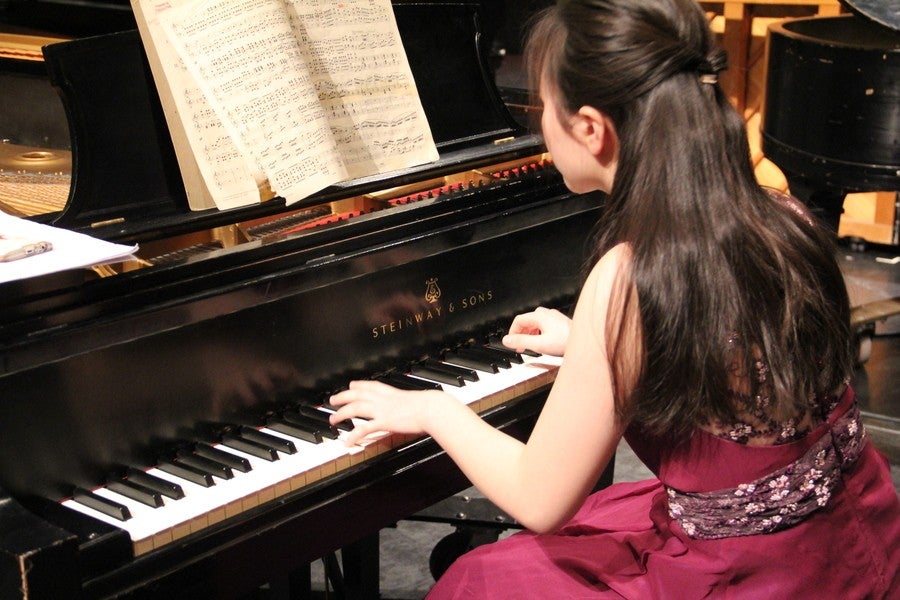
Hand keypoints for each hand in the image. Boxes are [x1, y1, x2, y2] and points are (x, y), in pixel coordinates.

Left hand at [328, 380, 446, 445]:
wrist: (432, 409)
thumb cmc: (430, 405)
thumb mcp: (416, 399)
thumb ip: (409, 402)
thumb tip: (413, 404)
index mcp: (391, 392)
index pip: (370, 385)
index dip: (358, 385)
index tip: (351, 385)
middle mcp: (383, 399)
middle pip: (357, 395)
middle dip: (342, 397)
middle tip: (333, 401)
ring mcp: (382, 410)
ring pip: (355, 408)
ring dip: (342, 413)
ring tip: (333, 419)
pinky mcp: (383, 422)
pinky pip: (364, 428)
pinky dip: (353, 435)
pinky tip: (347, 441)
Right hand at [502, 306, 570, 356]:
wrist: (583, 342)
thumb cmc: (565, 342)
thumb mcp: (539, 344)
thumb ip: (521, 342)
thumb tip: (507, 340)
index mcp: (539, 316)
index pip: (518, 320)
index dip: (512, 331)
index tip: (511, 342)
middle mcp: (546, 313)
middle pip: (527, 321)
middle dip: (521, 334)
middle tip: (519, 346)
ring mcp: (553, 317)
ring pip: (535, 323)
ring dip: (529, 334)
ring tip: (529, 346)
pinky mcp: (559, 322)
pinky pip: (543, 325)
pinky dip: (538, 333)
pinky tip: (541, 342)